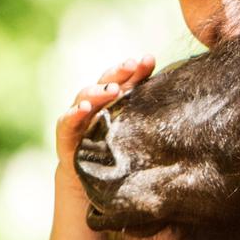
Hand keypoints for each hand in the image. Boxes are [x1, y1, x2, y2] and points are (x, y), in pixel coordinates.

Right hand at [55, 55, 155, 172]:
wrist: (86, 180)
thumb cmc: (114, 151)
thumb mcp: (131, 130)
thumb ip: (146, 110)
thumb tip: (174, 92)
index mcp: (113, 100)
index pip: (125, 79)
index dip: (135, 69)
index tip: (149, 59)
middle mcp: (95, 104)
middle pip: (105, 82)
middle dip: (119, 72)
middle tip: (131, 64)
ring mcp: (79, 117)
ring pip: (86, 97)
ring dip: (99, 91)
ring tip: (112, 88)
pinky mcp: (65, 135)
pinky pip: (67, 122)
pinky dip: (74, 113)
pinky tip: (83, 108)